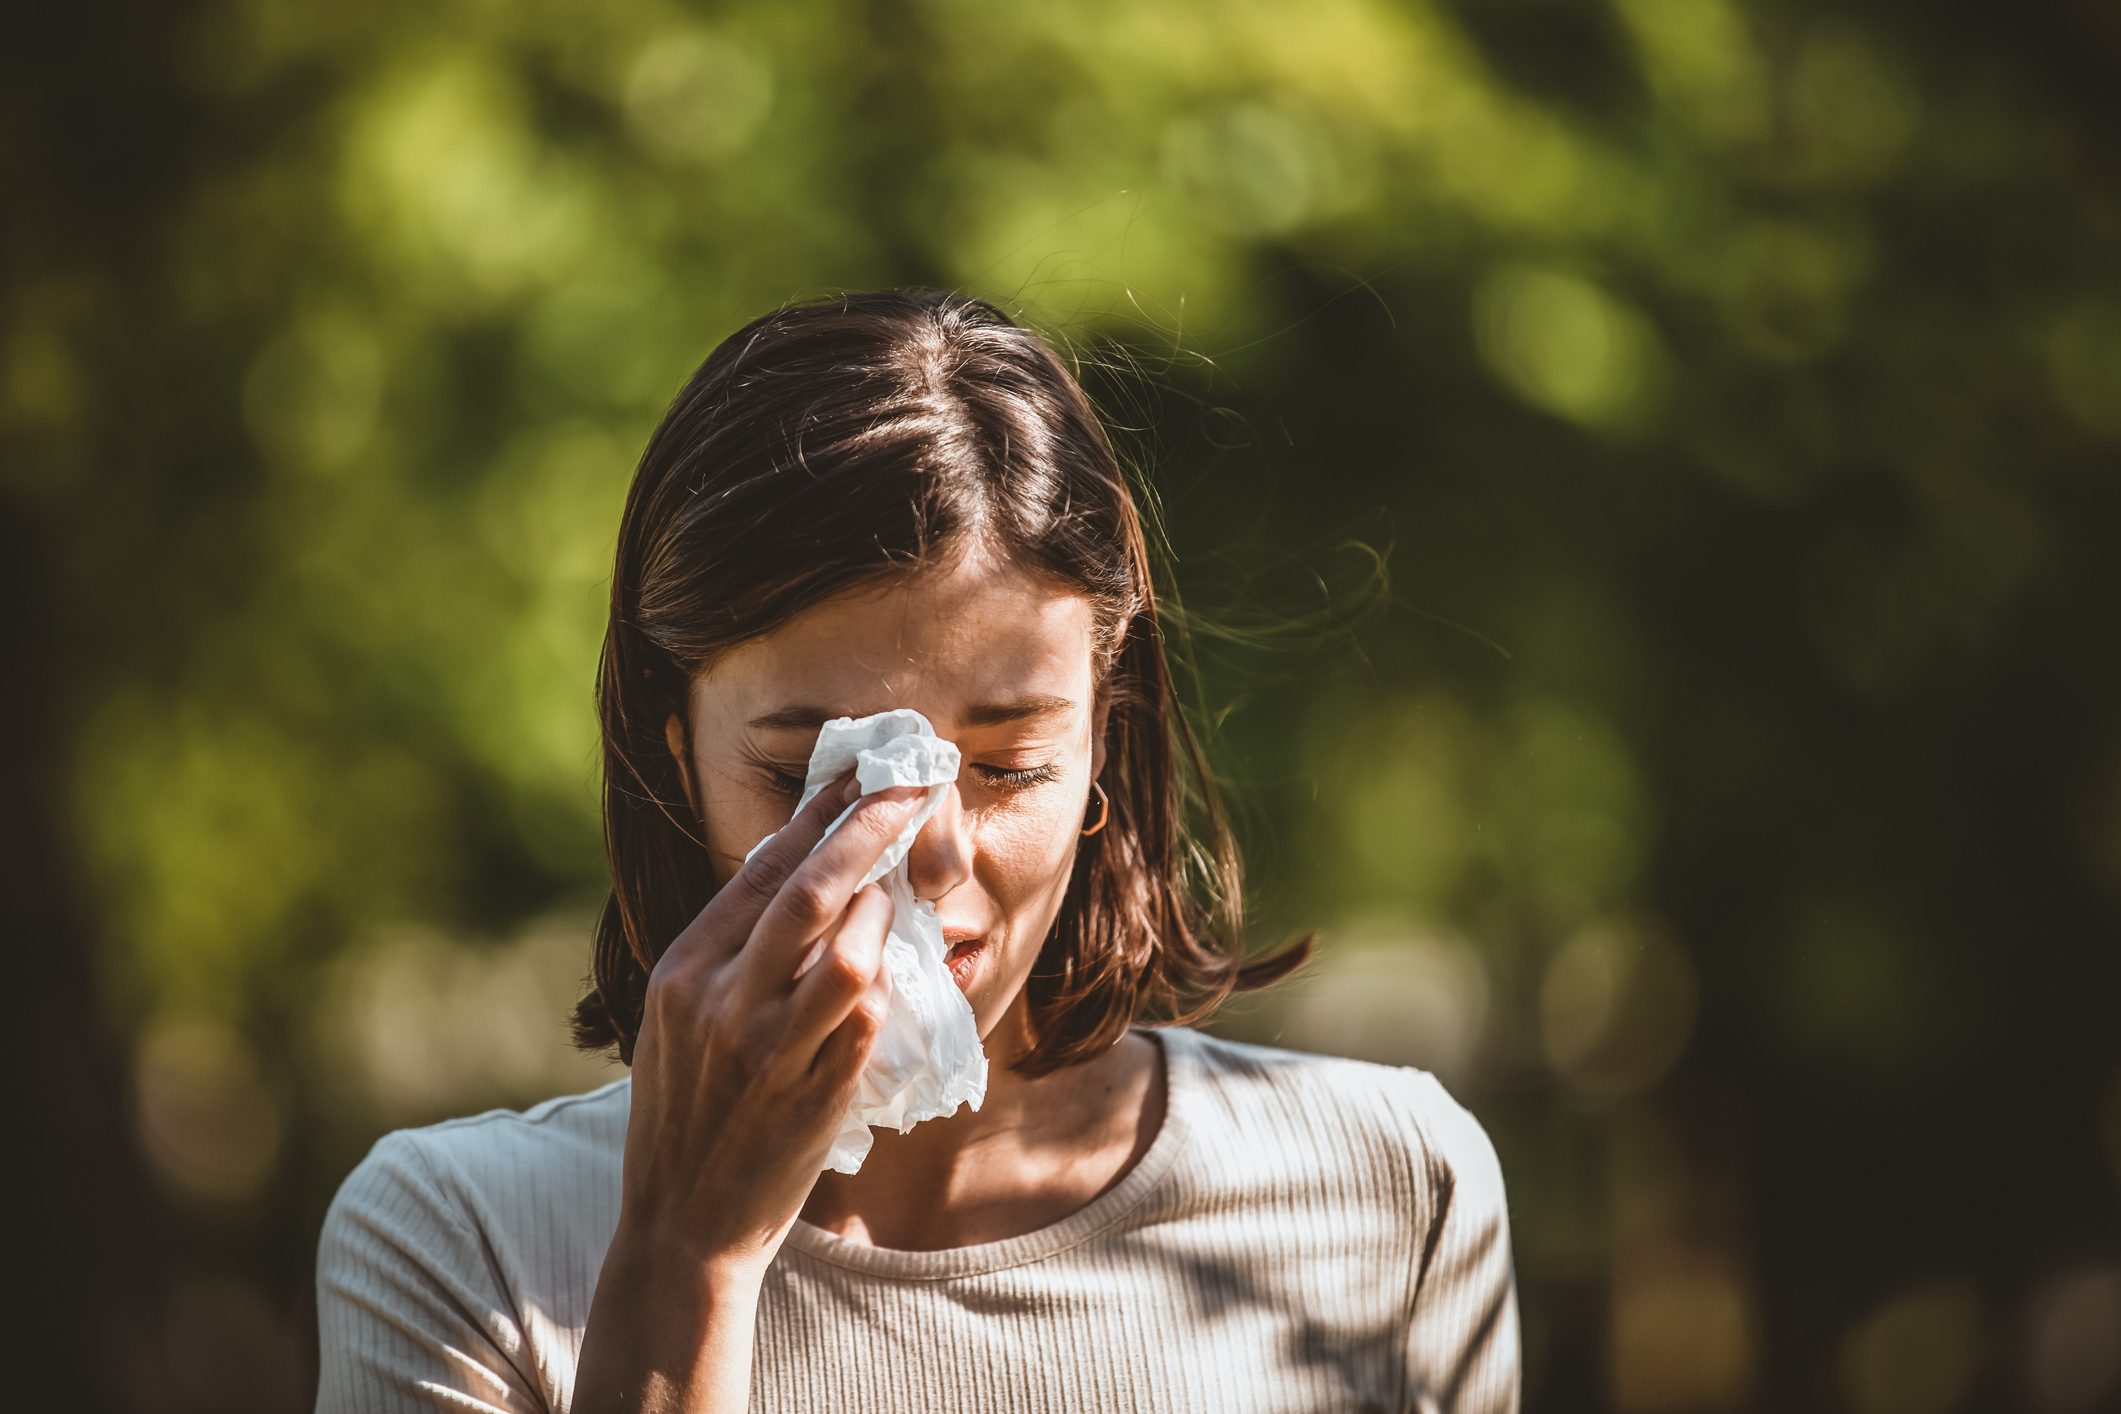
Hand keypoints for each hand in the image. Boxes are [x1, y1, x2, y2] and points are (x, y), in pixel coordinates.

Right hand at [616, 770, 922, 1274]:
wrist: (682, 1223)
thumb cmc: (687, 1111)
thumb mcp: (679, 1019)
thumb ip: (728, 951)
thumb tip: (795, 871)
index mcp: (683, 971)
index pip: (759, 869)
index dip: (817, 814)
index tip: (859, 773)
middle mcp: (720, 1000)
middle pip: (810, 890)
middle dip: (870, 827)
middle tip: (913, 785)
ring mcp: (769, 1047)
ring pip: (848, 949)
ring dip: (885, 908)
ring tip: (901, 889)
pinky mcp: (813, 1090)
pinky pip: (867, 1015)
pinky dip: (888, 979)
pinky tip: (897, 962)